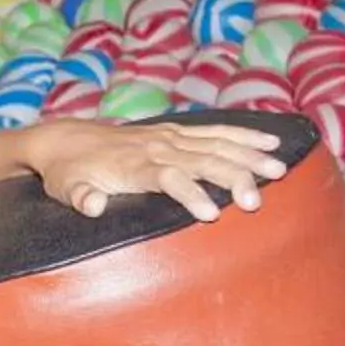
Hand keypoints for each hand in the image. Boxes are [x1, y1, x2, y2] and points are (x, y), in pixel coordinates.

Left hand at [26, 119, 288, 221]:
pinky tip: (271, 143)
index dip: (189, 194)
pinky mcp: (176, 131)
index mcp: (133, 166)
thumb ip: (80, 198)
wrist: (65, 139)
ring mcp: (169, 136)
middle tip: (256, 201)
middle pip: (201, 160)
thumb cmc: (68, 173)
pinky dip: (244, 135)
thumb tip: (91, 206)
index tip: (211, 214)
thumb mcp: (66, 189)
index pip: (167, 178)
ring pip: (216, 144)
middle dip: (230, 178)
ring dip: (247, 156)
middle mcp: (156, 148)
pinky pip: (216, 131)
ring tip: (279, 170)